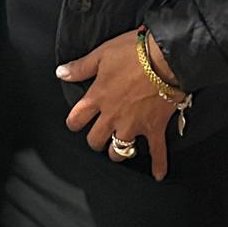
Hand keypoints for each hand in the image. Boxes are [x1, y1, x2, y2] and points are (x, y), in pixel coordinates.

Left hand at [57, 30, 177, 178]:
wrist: (165, 57)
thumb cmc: (134, 52)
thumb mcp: (102, 54)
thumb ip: (80, 67)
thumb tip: (61, 72)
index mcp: (98, 97)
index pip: (76, 119)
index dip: (74, 122)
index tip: (76, 122)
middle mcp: (112, 116)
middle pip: (95, 140)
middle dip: (95, 140)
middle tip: (99, 136)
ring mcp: (133, 124)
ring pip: (119, 150)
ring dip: (118, 151)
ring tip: (118, 149)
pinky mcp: (154, 127)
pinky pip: (157, 152)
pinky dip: (159, 164)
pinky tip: (158, 174)